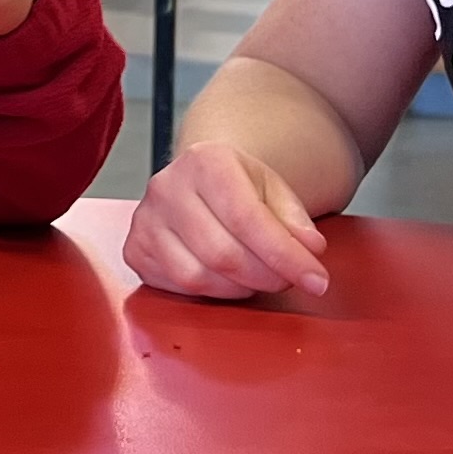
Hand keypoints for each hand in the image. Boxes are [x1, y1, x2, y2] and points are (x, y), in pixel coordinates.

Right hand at [125, 140, 330, 298]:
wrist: (201, 179)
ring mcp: (145, 219)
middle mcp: (167, 186)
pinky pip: (177, 287)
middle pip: (223, 254)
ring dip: (240, 288)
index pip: (248, 218)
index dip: (286, 256)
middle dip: (267, 276)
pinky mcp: (135, 249)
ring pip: (198, 277)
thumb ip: (295, 220)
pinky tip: (228, 279)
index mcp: (205, 160)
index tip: (317, 280)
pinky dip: (212, 292)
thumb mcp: (275, 190)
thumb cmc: (240, 186)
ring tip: (259, 276)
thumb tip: (310, 250)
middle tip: (289, 279)